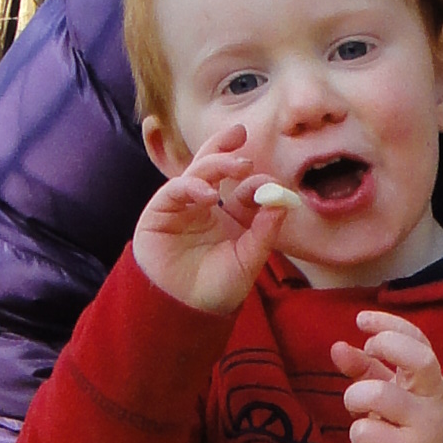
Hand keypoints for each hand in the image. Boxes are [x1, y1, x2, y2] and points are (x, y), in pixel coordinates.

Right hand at [132, 122, 288, 316]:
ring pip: (197, 172)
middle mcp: (207, 206)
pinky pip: (175, 189)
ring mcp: (183, 206)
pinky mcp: (160, 212)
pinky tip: (208, 194)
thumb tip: (283, 202)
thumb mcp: (249, 259)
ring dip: (216, 163)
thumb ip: (265, 231)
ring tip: (236, 166)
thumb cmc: (218, 287)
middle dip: (227, 147)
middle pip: (216, 167)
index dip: (257, 183)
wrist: (186, 310)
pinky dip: (191, 186)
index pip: (244, 189)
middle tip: (242, 132)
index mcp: (232, 217)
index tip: (271, 184)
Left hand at [333, 309, 442, 442]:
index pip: (420, 341)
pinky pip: (370, 432)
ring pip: (382, 396)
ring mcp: (425, 430)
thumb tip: (338, 346)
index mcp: (430, 382)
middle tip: (367, 352)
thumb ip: (365, 369)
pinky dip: (358, 431)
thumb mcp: (387, 393)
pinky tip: (365, 439)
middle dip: (387, 347)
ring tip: (356, 406)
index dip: (390, 324)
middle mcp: (434, 401)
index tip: (361, 320)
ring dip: (357, 396)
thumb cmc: (403, 430)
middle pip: (420, 360)